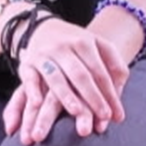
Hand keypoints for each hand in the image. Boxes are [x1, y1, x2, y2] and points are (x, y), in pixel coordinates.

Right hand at [1, 18, 128, 144]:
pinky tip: (37, 104)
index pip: (99, 71)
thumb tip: (119, 96)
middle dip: (93, 97)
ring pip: (55, 77)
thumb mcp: (97, 46)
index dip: (109, 93)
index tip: (117, 116)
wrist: (41, 27)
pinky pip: (29, 78)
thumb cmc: (75, 44)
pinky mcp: (26, 64)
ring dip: (66, 95)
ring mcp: (44, 54)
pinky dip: (32, 90)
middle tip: (104, 118)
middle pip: (80, 74)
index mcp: (84, 42)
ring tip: (76, 112)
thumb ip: (114, 66)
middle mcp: (63, 47)